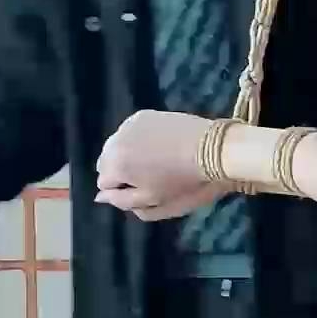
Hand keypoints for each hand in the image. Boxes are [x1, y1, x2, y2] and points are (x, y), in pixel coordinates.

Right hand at [95, 109, 226, 220]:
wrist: (215, 150)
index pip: (104, 183)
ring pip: (117, 145)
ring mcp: (128, 125)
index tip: (146, 189)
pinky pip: (131, 132)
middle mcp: (115, 142)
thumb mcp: (156, 202)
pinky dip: (138, 139)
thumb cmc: (186, 182)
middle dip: (121, 171)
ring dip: (128, 154)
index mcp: (115, 166)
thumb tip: (100, 196)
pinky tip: (161, 145)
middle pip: (106, 162)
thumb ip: (123, 202)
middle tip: (150, 176)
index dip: (124, 189)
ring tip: (156, 160)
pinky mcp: (143, 115)